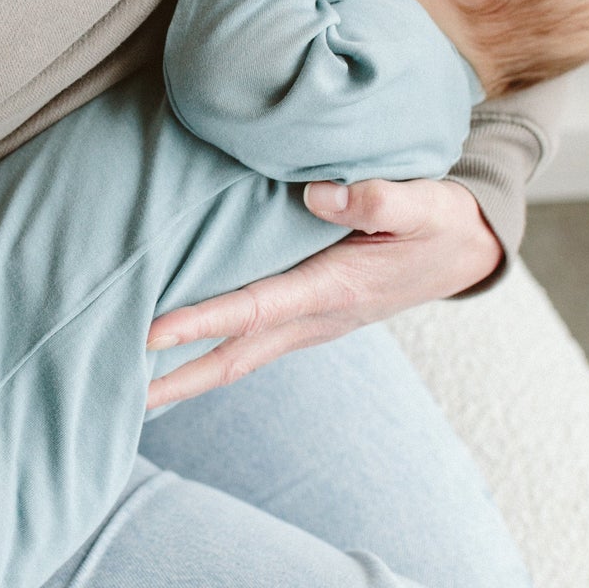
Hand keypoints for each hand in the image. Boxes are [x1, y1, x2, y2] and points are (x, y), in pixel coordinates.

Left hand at [144, 177, 502, 407]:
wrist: (469, 251)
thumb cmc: (442, 222)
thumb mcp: (425, 203)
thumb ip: (378, 198)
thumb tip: (315, 193)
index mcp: (336, 288)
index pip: (257, 309)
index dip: (204, 321)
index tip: (153, 330)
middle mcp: (316, 317)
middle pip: (234, 357)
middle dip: (177, 378)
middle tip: (119, 394)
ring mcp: (311, 324)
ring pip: (238, 357)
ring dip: (186, 376)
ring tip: (129, 387)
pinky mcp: (308, 315)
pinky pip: (249, 342)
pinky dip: (210, 355)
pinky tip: (175, 355)